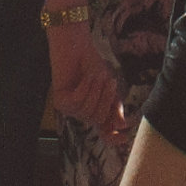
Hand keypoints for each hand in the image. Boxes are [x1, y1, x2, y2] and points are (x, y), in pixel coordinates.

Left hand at [48, 24, 123, 144]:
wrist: (76, 47)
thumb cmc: (93, 65)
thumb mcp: (110, 87)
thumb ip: (115, 106)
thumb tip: (122, 126)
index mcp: (97, 112)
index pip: (105, 133)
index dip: (113, 138)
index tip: (125, 137)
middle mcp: (83, 114)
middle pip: (99, 119)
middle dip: (106, 98)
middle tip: (109, 79)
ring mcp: (71, 110)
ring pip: (88, 111)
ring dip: (95, 90)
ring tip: (96, 74)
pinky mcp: (60, 103)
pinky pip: (77, 101)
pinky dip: (85, 87)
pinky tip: (86, 76)